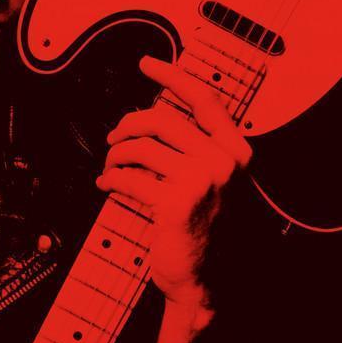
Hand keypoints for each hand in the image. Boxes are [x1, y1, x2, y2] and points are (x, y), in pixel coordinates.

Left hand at [96, 55, 250, 306]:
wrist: (207, 278)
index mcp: (234, 149)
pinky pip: (128, 177)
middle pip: (161, 118)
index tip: (147, 63)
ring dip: (116, 154)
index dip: (172, 76)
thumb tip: (149, 114)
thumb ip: (191, 147)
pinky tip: (107, 185)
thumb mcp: (210, 179)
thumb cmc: (203, 225)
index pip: (203, 99)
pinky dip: (111, 179)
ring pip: (141, 146)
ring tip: (110, 165)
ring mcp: (202, 181)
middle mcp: (223, 161)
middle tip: (113, 138)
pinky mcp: (176, 203)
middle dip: (127, 124)